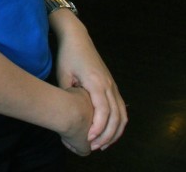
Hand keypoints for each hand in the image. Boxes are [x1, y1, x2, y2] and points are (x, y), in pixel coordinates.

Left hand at [55, 25, 127, 150]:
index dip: (98, 127)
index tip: (90, 139)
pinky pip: (121, 108)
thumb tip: (71, 114)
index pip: (103, 110)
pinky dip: (118, 123)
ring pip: (122, 114)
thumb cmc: (67, 56)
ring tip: (103, 144)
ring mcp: (113, 85)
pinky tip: (109, 132)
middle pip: (116, 116)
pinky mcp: (112, 86)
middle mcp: (109, 85)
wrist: (78, 38)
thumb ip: (69, 94)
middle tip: (95, 147)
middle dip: (107, 135)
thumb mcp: (63, 75)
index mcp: (97, 82)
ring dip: (115, 132)